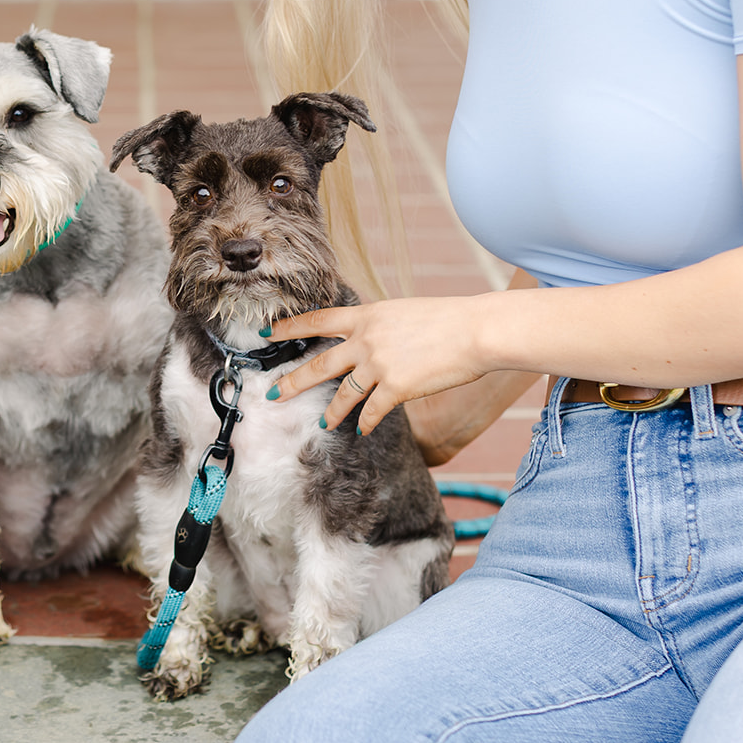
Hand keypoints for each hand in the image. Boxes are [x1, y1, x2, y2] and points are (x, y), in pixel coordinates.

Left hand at [263, 296, 493, 437]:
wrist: (475, 331)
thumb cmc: (447, 320)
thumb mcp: (402, 312)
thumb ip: (378, 326)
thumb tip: (365, 339)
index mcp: (366, 315)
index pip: (318, 321)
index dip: (289, 327)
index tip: (267, 333)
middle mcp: (366, 339)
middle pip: (319, 363)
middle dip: (293, 381)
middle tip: (273, 394)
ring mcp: (379, 364)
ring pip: (343, 394)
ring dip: (331, 412)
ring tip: (322, 423)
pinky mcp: (396, 388)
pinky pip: (372, 412)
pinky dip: (365, 423)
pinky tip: (360, 430)